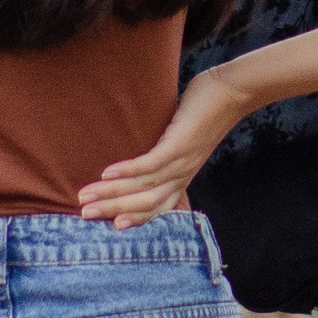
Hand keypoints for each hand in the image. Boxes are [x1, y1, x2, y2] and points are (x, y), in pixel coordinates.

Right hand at [77, 67, 253, 229]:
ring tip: (86, 196)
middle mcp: (182, 175)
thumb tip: (146, 142)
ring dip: (112, 194)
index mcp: (183, 176)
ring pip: (143, 188)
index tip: (110, 224)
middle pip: (145, 204)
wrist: (233, 92)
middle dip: (112, 209)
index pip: (157, 206)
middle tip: (84, 214)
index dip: (134, 217)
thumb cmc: (206, 110)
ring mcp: (181, 162)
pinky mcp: (179, 146)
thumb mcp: (184, 136)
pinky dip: (127, 171)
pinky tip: (106, 173)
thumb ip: (166, 146)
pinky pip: (150, 165)